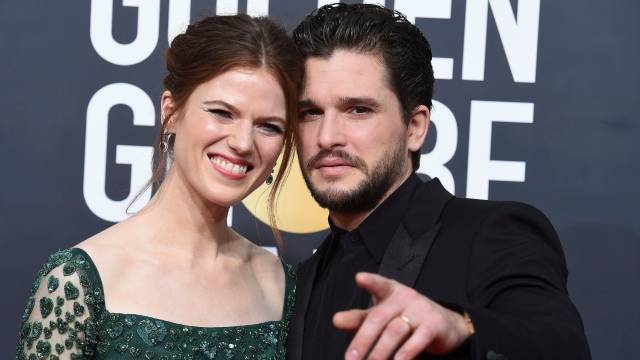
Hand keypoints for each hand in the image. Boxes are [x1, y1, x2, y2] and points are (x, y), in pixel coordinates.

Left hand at [333, 272, 471, 359]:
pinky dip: (405, 354)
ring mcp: (421, 310)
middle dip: (362, 340)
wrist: (446, 325)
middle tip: (351, 359)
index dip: (370, 281)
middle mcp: (405, 297)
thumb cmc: (407, 317)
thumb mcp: (384, 314)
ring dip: (380, 352)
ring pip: (395, 331)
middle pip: (379, 317)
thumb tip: (337, 320)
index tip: (359, 278)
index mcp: (390, 291)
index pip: (379, 284)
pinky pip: (417, 341)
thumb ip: (360, 318)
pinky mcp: (434, 326)